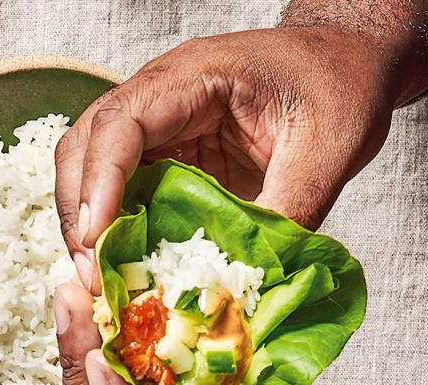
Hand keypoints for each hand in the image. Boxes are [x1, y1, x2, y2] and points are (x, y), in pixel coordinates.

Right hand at [54, 25, 398, 290]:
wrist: (347, 62)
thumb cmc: (339, 84)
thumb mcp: (328, 148)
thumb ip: (287, 210)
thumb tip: (246, 279)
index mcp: (194, 76)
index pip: (119, 123)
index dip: (99, 182)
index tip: (98, 238)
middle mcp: (158, 95)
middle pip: (83, 148)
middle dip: (80, 214)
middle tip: (95, 275)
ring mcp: (155, 124)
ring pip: (88, 169)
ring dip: (88, 226)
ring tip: (104, 278)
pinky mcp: (162, 152)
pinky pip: (119, 189)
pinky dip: (113, 230)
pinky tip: (125, 265)